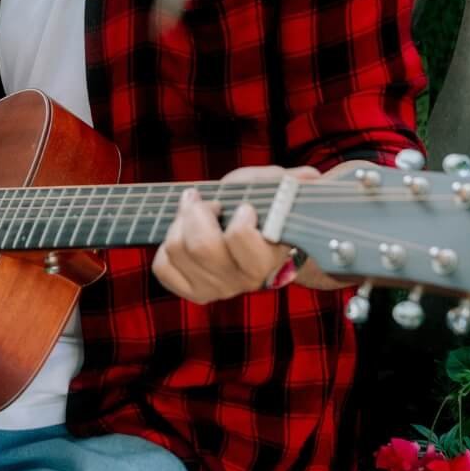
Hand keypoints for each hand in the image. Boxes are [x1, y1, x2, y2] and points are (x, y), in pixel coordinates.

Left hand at [151, 164, 322, 303]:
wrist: (258, 236)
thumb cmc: (267, 207)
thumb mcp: (279, 189)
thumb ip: (292, 183)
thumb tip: (306, 179)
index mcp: (270, 257)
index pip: (242, 239)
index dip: (239, 218)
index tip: (246, 207)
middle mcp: (244, 280)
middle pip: (202, 247)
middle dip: (198, 212)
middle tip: (210, 202)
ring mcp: (218, 289)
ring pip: (177, 251)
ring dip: (180, 221)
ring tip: (195, 211)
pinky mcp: (194, 291)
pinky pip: (163, 269)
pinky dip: (166, 247)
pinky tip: (183, 233)